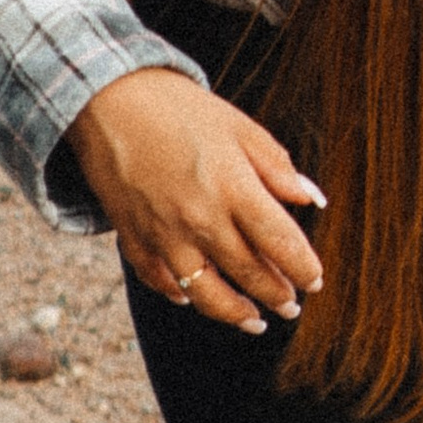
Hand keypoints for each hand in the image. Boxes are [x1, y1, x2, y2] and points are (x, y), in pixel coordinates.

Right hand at [68, 65, 326, 336]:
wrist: (106, 101)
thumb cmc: (180, 109)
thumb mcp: (240, 128)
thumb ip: (278, 168)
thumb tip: (312, 199)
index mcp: (234, 188)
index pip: (281, 243)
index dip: (304, 268)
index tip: (316, 280)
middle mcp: (201, 220)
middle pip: (249, 273)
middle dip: (277, 295)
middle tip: (293, 306)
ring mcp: (164, 234)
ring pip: (206, 293)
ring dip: (235, 313)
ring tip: (255, 321)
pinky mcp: (133, 238)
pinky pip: (160, 280)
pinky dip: (179, 294)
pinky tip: (194, 299)